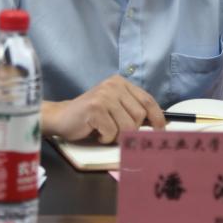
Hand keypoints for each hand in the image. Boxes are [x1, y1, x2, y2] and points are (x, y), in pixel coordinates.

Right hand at [42, 75, 165, 143]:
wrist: (61, 117)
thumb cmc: (91, 116)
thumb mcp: (115, 107)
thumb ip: (133, 110)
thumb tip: (159, 125)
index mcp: (121, 83)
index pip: (148, 100)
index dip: (158, 118)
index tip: (161, 131)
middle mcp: (114, 86)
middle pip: (139, 116)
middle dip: (131, 131)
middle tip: (117, 133)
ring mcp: (104, 96)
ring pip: (127, 127)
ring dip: (117, 136)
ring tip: (105, 132)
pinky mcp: (95, 108)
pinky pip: (112, 132)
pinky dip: (105, 138)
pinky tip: (96, 132)